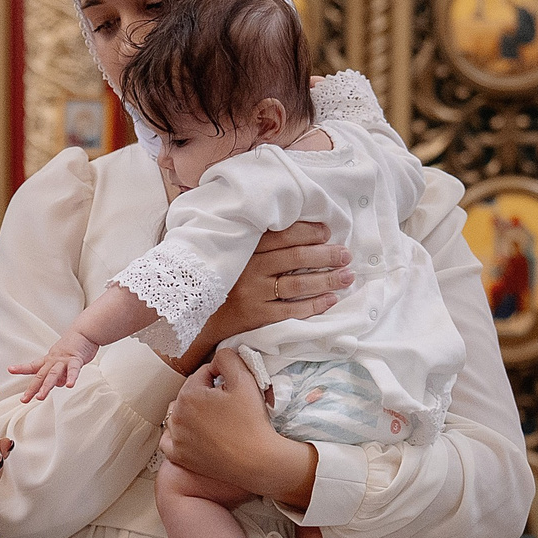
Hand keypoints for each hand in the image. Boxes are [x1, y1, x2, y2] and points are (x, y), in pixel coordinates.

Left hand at [5, 335, 99, 401]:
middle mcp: (54, 360)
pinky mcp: (76, 359)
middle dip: (32, 389)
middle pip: (40, 375)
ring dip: (46, 386)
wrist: (85, 331)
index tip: (10, 369)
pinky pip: (73, 370)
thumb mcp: (63, 361)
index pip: (33, 365)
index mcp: (49, 360)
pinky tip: (69, 385)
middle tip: (25, 399)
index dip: (21, 368)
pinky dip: (71, 377)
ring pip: (52, 374)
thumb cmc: (74, 346)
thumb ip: (60, 374)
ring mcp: (63, 360)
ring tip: (40, 397)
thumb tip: (59, 384)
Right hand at [157, 225, 350, 373]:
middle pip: (296, 258)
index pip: (282, 235)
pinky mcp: (256, 316)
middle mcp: (249, 269)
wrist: (190, 314)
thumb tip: (286, 221)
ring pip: (298, 284)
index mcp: (243, 248)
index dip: (309, 231)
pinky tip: (331, 299)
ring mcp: (253, 294)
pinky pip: (291, 310)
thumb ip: (250, 237)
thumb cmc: (215, 279)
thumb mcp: (227, 251)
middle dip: (326, 255)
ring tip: (347, 275)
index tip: (327, 231)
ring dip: (327, 279)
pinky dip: (314, 305)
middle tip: (346, 253)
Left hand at [162, 351, 316, 510]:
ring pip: (179, 415)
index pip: (202, 374)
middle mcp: (176, 415)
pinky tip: (195, 434)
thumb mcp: (244, 379)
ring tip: (215, 419)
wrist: (257, 461)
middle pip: (190, 394)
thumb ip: (228, 358)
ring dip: (193, 413)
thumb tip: (218, 357)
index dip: (220, 377)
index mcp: (188, 394)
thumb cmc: (252, 422)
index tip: (232, 387)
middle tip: (228, 404)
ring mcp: (175, 438)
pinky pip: (170, 440)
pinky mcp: (179, 456)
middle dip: (206, 395)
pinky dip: (180, 435)